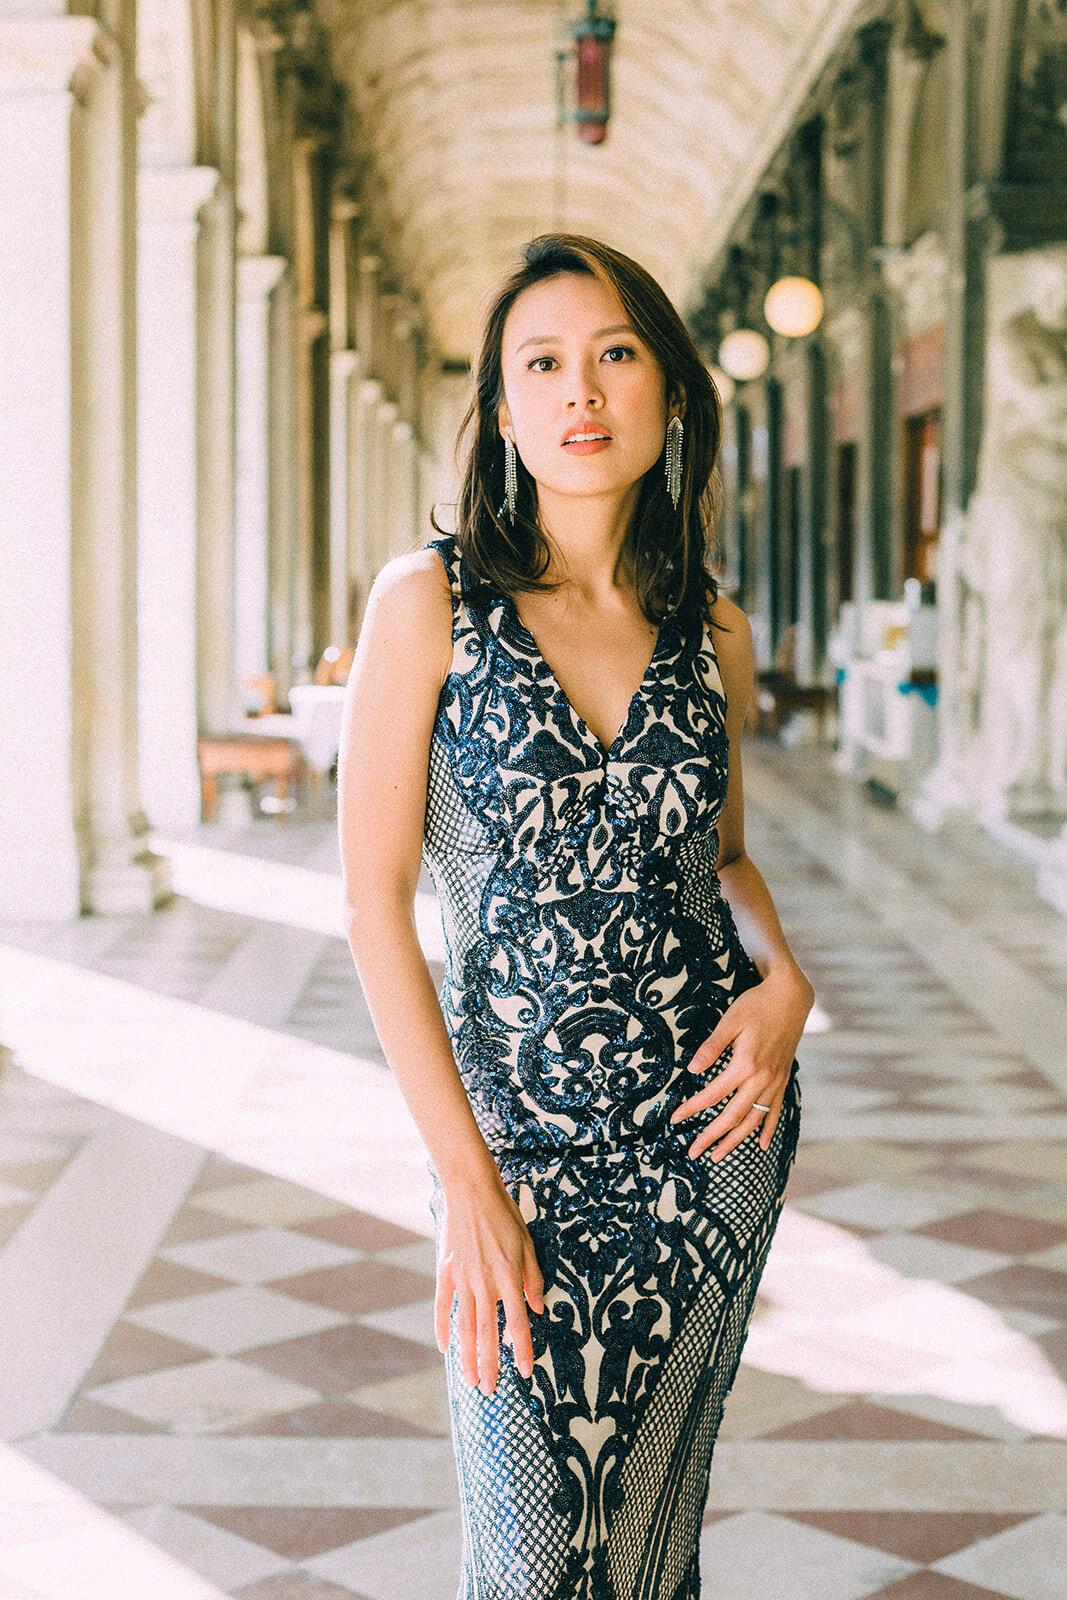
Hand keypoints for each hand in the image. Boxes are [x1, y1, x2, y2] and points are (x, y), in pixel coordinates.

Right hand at [434, 1178, 544, 1396]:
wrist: (471, 1191)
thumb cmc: (504, 1215)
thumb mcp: (528, 1243)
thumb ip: (533, 1277)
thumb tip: (537, 1308)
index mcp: (508, 1275)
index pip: (517, 1321)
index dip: (521, 1348)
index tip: (524, 1372)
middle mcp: (485, 1281)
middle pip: (487, 1332)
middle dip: (490, 1364)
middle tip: (490, 1391)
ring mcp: (462, 1278)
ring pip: (464, 1326)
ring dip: (466, 1356)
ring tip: (469, 1380)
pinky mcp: (446, 1271)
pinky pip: (442, 1305)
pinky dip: (442, 1327)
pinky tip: (444, 1348)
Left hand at [670, 964, 811, 1160]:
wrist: (791, 998)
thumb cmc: (757, 1005)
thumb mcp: (730, 1021)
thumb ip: (711, 1047)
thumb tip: (691, 1069)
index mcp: (745, 1064)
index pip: (712, 1094)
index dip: (692, 1109)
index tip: (674, 1120)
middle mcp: (762, 1078)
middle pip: (733, 1116)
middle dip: (711, 1136)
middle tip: (693, 1153)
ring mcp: (775, 1082)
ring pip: (754, 1119)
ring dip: (735, 1140)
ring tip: (718, 1156)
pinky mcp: (783, 1079)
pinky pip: (776, 1110)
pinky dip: (768, 1129)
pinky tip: (761, 1145)